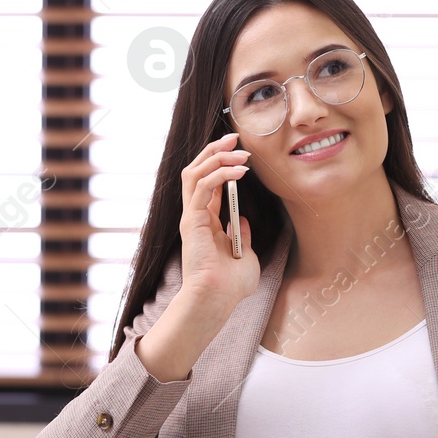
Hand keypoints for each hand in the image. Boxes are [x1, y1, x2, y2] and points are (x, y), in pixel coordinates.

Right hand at [177, 132, 258, 310]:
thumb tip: (243, 221)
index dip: (221, 163)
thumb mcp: (245, 256)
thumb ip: (243, 236)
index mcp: (206, 222)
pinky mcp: (191, 220)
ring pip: (194, 172)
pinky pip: (201, 187)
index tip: (240, 150)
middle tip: (235, 137)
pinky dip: (219, 174)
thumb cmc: (230, 286)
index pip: (208, 183)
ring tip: (239, 150)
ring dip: (216, 157)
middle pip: (196, 171)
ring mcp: (191, 217)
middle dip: (215, 150)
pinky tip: (240, 171)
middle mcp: (195, 216)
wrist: (217, 300)